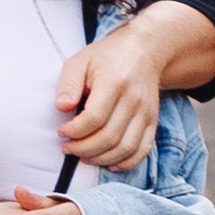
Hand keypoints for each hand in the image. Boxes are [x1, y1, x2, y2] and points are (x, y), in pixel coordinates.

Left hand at [55, 2, 214, 168]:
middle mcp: (133, 99)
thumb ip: (68, 84)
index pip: (93, 118)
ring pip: (125, 148)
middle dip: (83, 149)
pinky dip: (126, 162)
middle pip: (109, 137)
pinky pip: (142, 150)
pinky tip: (109, 163)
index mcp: (114, 82)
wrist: (143, 51)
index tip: (61, 132)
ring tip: (83, 156)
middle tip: (68, 148)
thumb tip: (61, 108)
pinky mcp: (153, 121)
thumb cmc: (107, 57)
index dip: (74, 131)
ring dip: (101, 158)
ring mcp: (146, 112)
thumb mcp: (81, 61)